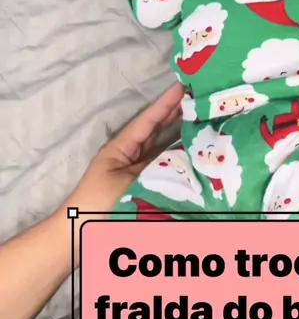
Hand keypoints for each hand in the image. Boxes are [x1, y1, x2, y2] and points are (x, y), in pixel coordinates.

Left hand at [67, 82, 182, 261]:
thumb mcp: (130, 181)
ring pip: (161, 147)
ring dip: (179, 133)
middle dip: (175, 114)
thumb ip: (158, 168)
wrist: (78, 232)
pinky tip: (192, 153)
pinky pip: (162, 166)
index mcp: (122, 147)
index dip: (165, 103)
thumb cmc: (99, 202)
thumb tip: (184, 156)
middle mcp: (130, 154)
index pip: (148, 120)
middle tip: (198, 98)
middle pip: (155, 130)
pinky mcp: (141, 186)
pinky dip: (177, 157)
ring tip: (199, 118)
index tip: (183, 86)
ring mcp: (135, 170)